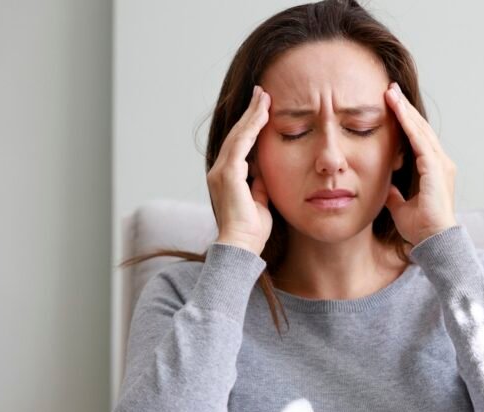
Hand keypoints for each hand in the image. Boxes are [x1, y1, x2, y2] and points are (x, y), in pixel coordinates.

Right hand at [207, 85, 272, 255]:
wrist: (241, 247)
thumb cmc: (251, 230)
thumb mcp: (259, 201)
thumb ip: (259, 185)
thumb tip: (264, 172)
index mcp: (227, 177)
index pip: (240, 145)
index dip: (250, 126)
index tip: (262, 109)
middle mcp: (219, 171)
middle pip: (237, 135)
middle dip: (250, 113)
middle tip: (262, 93)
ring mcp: (221, 172)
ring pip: (238, 135)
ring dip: (252, 115)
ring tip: (264, 97)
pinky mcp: (228, 174)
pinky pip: (241, 145)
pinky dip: (251, 128)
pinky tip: (262, 114)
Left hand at [383, 82, 457, 245]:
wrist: (433, 241)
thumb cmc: (421, 228)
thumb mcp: (400, 206)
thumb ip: (394, 194)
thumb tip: (385, 187)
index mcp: (433, 170)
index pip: (417, 138)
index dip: (404, 121)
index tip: (391, 105)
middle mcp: (440, 163)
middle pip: (420, 129)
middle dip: (404, 108)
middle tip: (390, 89)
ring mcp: (440, 164)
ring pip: (420, 130)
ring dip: (405, 111)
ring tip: (390, 92)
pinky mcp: (435, 169)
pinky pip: (420, 141)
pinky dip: (408, 125)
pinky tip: (398, 111)